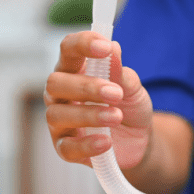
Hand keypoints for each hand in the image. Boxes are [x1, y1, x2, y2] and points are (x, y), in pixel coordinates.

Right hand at [44, 31, 152, 169]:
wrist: (138, 141)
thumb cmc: (128, 106)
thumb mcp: (132, 88)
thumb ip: (120, 72)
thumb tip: (114, 49)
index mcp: (73, 70)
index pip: (67, 49)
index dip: (82, 44)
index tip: (105, 47)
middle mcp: (60, 94)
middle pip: (55, 83)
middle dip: (86, 87)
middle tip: (115, 93)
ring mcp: (59, 122)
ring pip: (57, 114)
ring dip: (88, 114)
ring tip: (116, 116)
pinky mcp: (65, 148)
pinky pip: (66, 148)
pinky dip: (86, 145)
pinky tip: (106, 141)